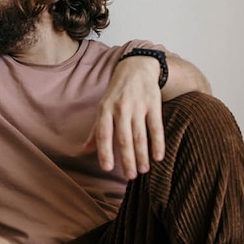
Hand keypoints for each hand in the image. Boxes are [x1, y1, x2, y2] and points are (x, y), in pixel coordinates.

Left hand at [84, 56, 164, 179]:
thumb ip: (96, 130)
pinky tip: (158, 157)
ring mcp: (138, 105)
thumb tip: (84, 151)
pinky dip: (158, 143)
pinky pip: (156, 127)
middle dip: (127, 159)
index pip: (104, 134)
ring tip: (144, 170)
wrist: (136, 67)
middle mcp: (121, 108)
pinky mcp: (153, 103)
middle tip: (130, 176)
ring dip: (142, 155)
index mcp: (105, 110)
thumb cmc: (117, 93)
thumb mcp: (103, 107)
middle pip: (124, 138)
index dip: (105, 151)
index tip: (107, 168)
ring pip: (140, 135)